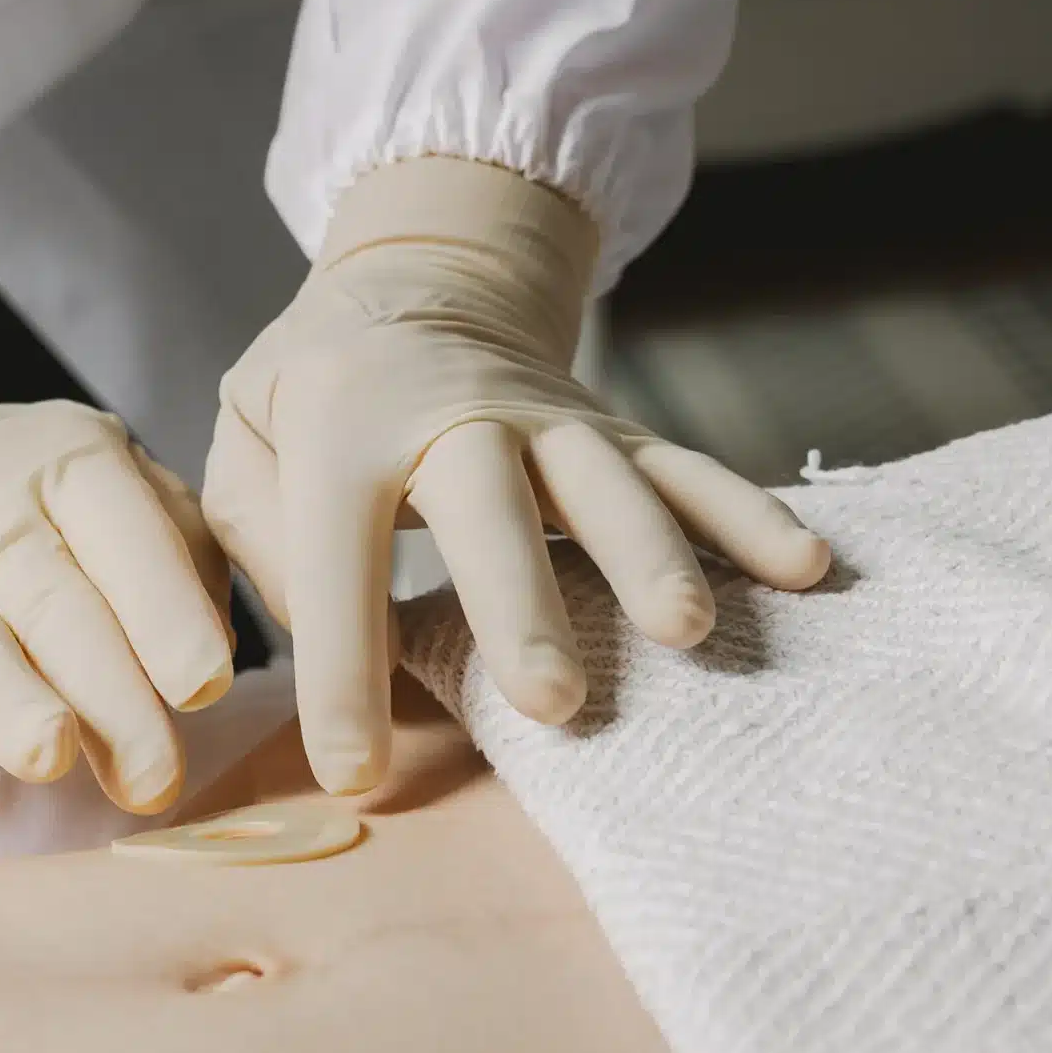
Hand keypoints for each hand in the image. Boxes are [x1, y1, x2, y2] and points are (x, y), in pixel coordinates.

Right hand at [0, 301, 234, 812]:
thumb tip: (214, 660)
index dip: (166, 612)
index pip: (129, 538)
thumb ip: (183, 556)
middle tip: (154, 775)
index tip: (205, 686)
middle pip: (58, 607)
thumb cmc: (42, 510)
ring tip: (49, 756)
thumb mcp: (120, 491)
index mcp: (77, 467)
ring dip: (7, 701)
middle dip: (111, 695)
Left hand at [204, 158, 829, 795]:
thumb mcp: (243, 440)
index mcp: (343, 426)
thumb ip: (259, 535)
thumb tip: (313, 631)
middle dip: (525, 606)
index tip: (356, 770)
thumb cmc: (312, 395)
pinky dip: (749, 516)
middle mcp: (455, 416)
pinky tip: (808, 568)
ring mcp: (550, 420)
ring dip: (654, 556)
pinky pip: (687, 470)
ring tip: (694, 634)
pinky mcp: (614, 433)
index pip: (337, 555)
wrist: (419, 282)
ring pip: (608, 483)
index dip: (344, 667)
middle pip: (492, 511)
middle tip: (556, 701)